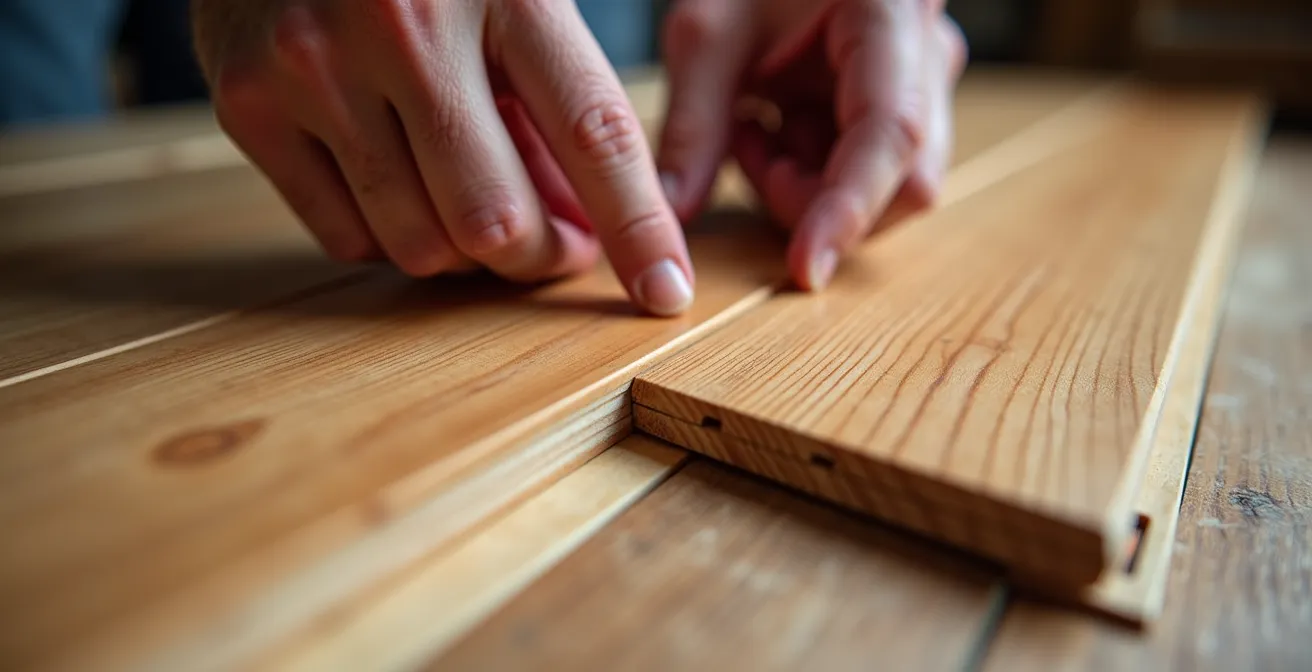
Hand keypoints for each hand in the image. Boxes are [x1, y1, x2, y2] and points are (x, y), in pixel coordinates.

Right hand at [192, 0, 694, 315]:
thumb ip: (561, 98)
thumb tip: (587, 231)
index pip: (594, 132)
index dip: (638, 226)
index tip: (666, 292)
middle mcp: (405, 27)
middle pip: (497, 220)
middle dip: (540, 256)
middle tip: (555, 244)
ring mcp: (315, 67)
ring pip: (420, 244)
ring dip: (466, 252)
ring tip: (474, 199)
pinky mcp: (249, 102)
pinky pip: (345, 237)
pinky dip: (390, 235)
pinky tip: (403, 184)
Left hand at [656, 0, 966, 289]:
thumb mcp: (706, 37)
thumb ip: (692, 126)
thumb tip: (673, 216)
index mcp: (892, 12)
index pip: (889, 132)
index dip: (847, 208)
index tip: (806, 269)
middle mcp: (930, 54)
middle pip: (906, 180)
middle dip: (819, 201)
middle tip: (748, 150)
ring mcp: (929, 85)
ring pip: (893, 190)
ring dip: (813, 189)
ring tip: (756, 129)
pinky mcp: (910, 111)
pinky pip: (876, 178)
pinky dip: (818, 177)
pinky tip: (777, 131)